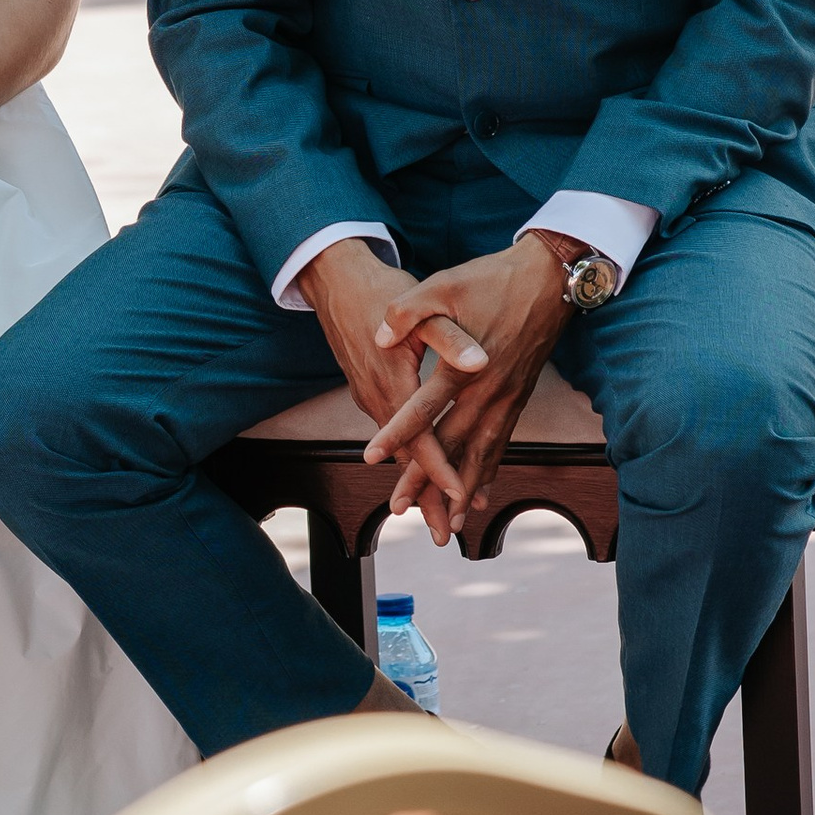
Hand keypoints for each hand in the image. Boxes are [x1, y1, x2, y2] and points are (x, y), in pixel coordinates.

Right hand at [293, 239, 468, 517]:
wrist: (335, 279)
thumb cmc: (381, 289)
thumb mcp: (421, 304)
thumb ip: (449, 337)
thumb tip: (479, 361)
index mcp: (393, 383)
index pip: (421, 439)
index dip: (442, 469)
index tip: (461, 497)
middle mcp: (377, 399)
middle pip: (407, 460)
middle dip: (428, 498)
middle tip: (448, 535)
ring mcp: (371, 397)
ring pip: (399, 451)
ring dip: (419, 483)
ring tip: (441, 515)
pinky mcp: (371, 391)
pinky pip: (394, 436)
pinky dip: (413, 458)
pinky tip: (426, 468)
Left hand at [359, 235, 571, 550]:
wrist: (551, 278)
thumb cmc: (492, 279)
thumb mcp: (443, 284)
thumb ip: (408, 311)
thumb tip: (379, 337)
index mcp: (464, 366)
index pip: (424, 408)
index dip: (396, 433)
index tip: (371, 458)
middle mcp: (488, 391)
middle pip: (451, 445)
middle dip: (426, 480)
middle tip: (400, 510)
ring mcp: (507, 398)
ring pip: (481, 454)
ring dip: (463, 489)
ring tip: (450, 522)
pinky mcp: (518, 398)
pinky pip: (502, 444)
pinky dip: (490, 472)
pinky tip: (484, 494)